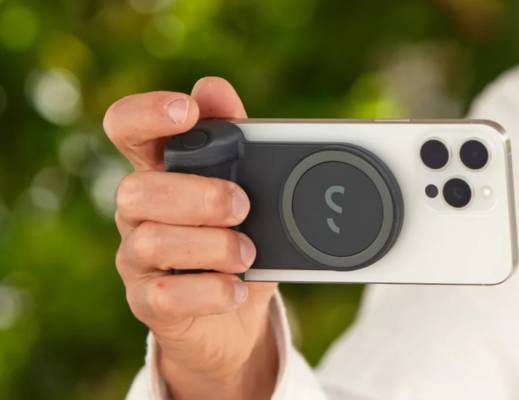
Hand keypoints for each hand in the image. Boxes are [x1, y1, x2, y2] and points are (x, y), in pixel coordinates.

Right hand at [104, 77, 277, 399]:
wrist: (233, 314)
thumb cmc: (236, 237)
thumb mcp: (245, 186)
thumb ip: (232, 138)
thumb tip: (213, 86)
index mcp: (159, 172)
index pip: (126, 129)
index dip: (145, 114)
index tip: (187, 111)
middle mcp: (138, 212)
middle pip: (137, 189)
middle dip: (197, 195)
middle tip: (243, 205)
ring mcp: (137, 259)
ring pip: (152, 241)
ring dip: (212, 245)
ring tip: (249, 253)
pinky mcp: (148, 302)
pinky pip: (165, 295)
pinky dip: (210, 291)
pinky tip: (237, 289)